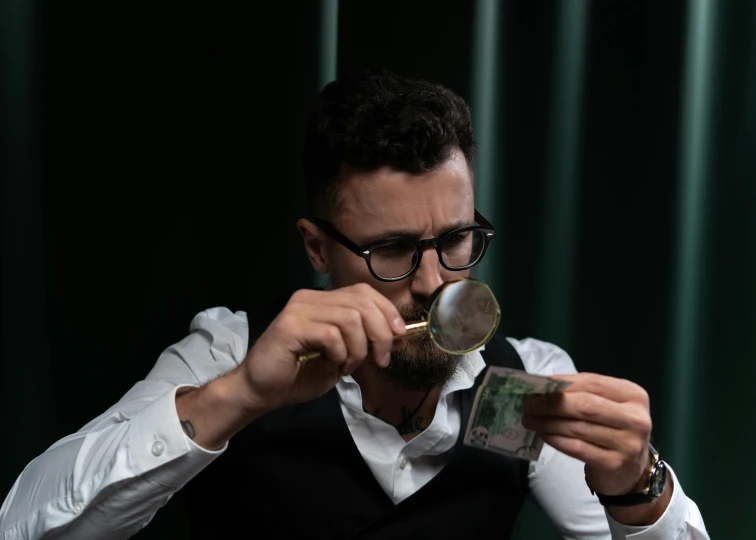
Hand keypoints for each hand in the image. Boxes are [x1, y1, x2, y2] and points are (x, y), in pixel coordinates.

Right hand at [235, 283, 405, 412]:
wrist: (261, 391)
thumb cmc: (298, 375)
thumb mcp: (342, 357)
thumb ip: (364, 342)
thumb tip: (398, 334)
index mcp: (322, 301)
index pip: (364, 292)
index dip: (387, 311)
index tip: (399, 336)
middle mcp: (310, 298)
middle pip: (361, 302)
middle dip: (381, 332)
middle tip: (381, 359)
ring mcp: (299, 309)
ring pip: (350, 318)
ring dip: (359, 348)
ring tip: (349, 366)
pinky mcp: (290, 326)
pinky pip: (331, 335)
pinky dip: (340, 354)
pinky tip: (333, 365)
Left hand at [522, 373, 651, 495]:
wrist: (631, 471)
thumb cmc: (612, 429)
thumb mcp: (606, 405)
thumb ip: (581, 393)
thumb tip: (543, 385)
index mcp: (634, 395)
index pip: (593, 383)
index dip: (562, 383)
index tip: (536, 385)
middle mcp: (636, 418)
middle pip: (585, 405)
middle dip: (551, 403)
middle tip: (528, 404)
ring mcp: (628, 443)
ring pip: (577, 428)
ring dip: (548, 422)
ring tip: (530, 419)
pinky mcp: (614, 463)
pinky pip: (576, 448)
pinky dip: (556, 439)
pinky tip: (543, 434)